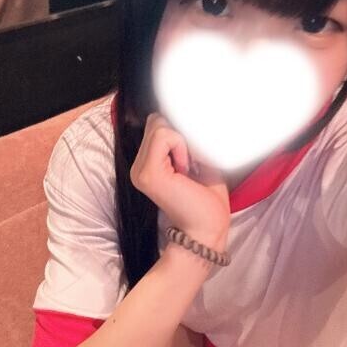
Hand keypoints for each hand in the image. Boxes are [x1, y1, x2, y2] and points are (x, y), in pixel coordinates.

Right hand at [130, 113, 230, 245]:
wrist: (208, 229)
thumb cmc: (207, 200)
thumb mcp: (196, 161)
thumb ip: (184, 141)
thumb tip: (182, 117)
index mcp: (146, 164)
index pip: (155, 125)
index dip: (178, 133)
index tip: (191, 160)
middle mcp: (138, 167)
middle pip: (156, 122)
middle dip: (179, 136)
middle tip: (190, 164)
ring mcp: (140, 170)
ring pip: (159, 126)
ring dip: (181, 142)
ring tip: (188, 168)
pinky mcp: (148, 173)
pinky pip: (163, 136)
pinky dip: (180, 146)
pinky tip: (185, 169)